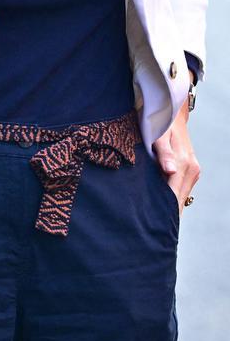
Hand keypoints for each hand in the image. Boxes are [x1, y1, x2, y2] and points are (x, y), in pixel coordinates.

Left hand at [152, 77, 199, 215]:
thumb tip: (170, 171)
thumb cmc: (159, 120)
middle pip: (178, 201)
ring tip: (150, 223)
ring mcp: (191, 170)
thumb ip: (164, 153)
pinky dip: (170, 198)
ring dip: (168, 208)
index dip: (164, 213)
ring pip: (179, 196)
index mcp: (184, 165)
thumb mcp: (158, 134)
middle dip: (165, 215)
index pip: (174, 197)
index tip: (153, 228)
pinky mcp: (188, 170)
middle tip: (148, 232)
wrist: (170, 108)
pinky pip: (178, 188)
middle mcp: (191, 170)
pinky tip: (158, 206)